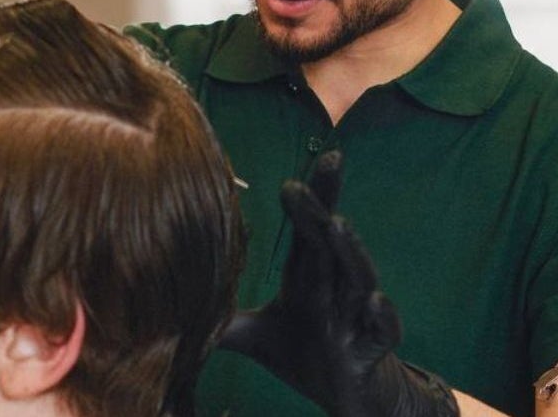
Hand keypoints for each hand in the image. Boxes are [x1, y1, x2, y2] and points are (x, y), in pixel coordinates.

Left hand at [219, 151, 457, 416]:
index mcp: (308, 276)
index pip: (309, 229)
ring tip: (338, 226)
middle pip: (332, 241)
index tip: (305, 165)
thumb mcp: (257, 336)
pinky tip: (375, 300)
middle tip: (315, 175)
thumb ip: (224, 320)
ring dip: (351, 251)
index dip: (310, 196)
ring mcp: (356, 316)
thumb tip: (173, 311)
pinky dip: (383, 316)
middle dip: (323, 207)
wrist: (346, 395)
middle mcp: (335, 287)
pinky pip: (384, 330)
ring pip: (360, 278)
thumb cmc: (306, 352)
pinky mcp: (372, 350)